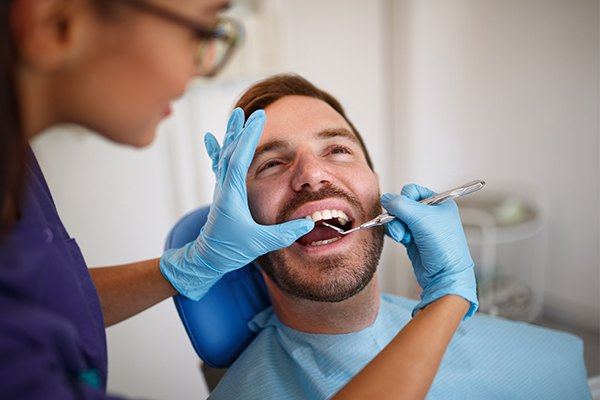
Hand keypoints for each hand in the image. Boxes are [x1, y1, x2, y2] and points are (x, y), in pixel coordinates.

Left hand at [160, 109, 313, 299]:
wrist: (207, 258)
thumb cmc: (230, 250)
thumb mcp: (260, 243)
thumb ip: (285, 233)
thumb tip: (309, 223)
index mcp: (231, 195)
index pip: (239, 159)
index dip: (249, 138)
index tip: (258, 118)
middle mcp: (224, 187)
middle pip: (231, 151)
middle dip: (242, 130)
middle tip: (251, 112)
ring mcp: (222, 189)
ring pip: (225, 155)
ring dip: (233, 135)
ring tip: (236, 116)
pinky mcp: (222, 193)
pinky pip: (220, 165)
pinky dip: (218, 149)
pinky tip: (210, 139)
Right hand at [381, 184, 477, 318]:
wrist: (445, 275)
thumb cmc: (443, 246)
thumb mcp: (422, 219)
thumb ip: (401, 205)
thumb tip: (385, 198)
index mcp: (440, 203)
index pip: (413, 191)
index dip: (405, 199)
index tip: (406, 210)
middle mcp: (431, 213)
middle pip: (403, 205)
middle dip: (399, 216)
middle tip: (403, 226)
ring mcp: (421, 227)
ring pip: (397, 218)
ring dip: (396, 226)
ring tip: (404, 237)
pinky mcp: (413, 239)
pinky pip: (397, 229)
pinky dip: (396, 234)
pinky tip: (403, 241)